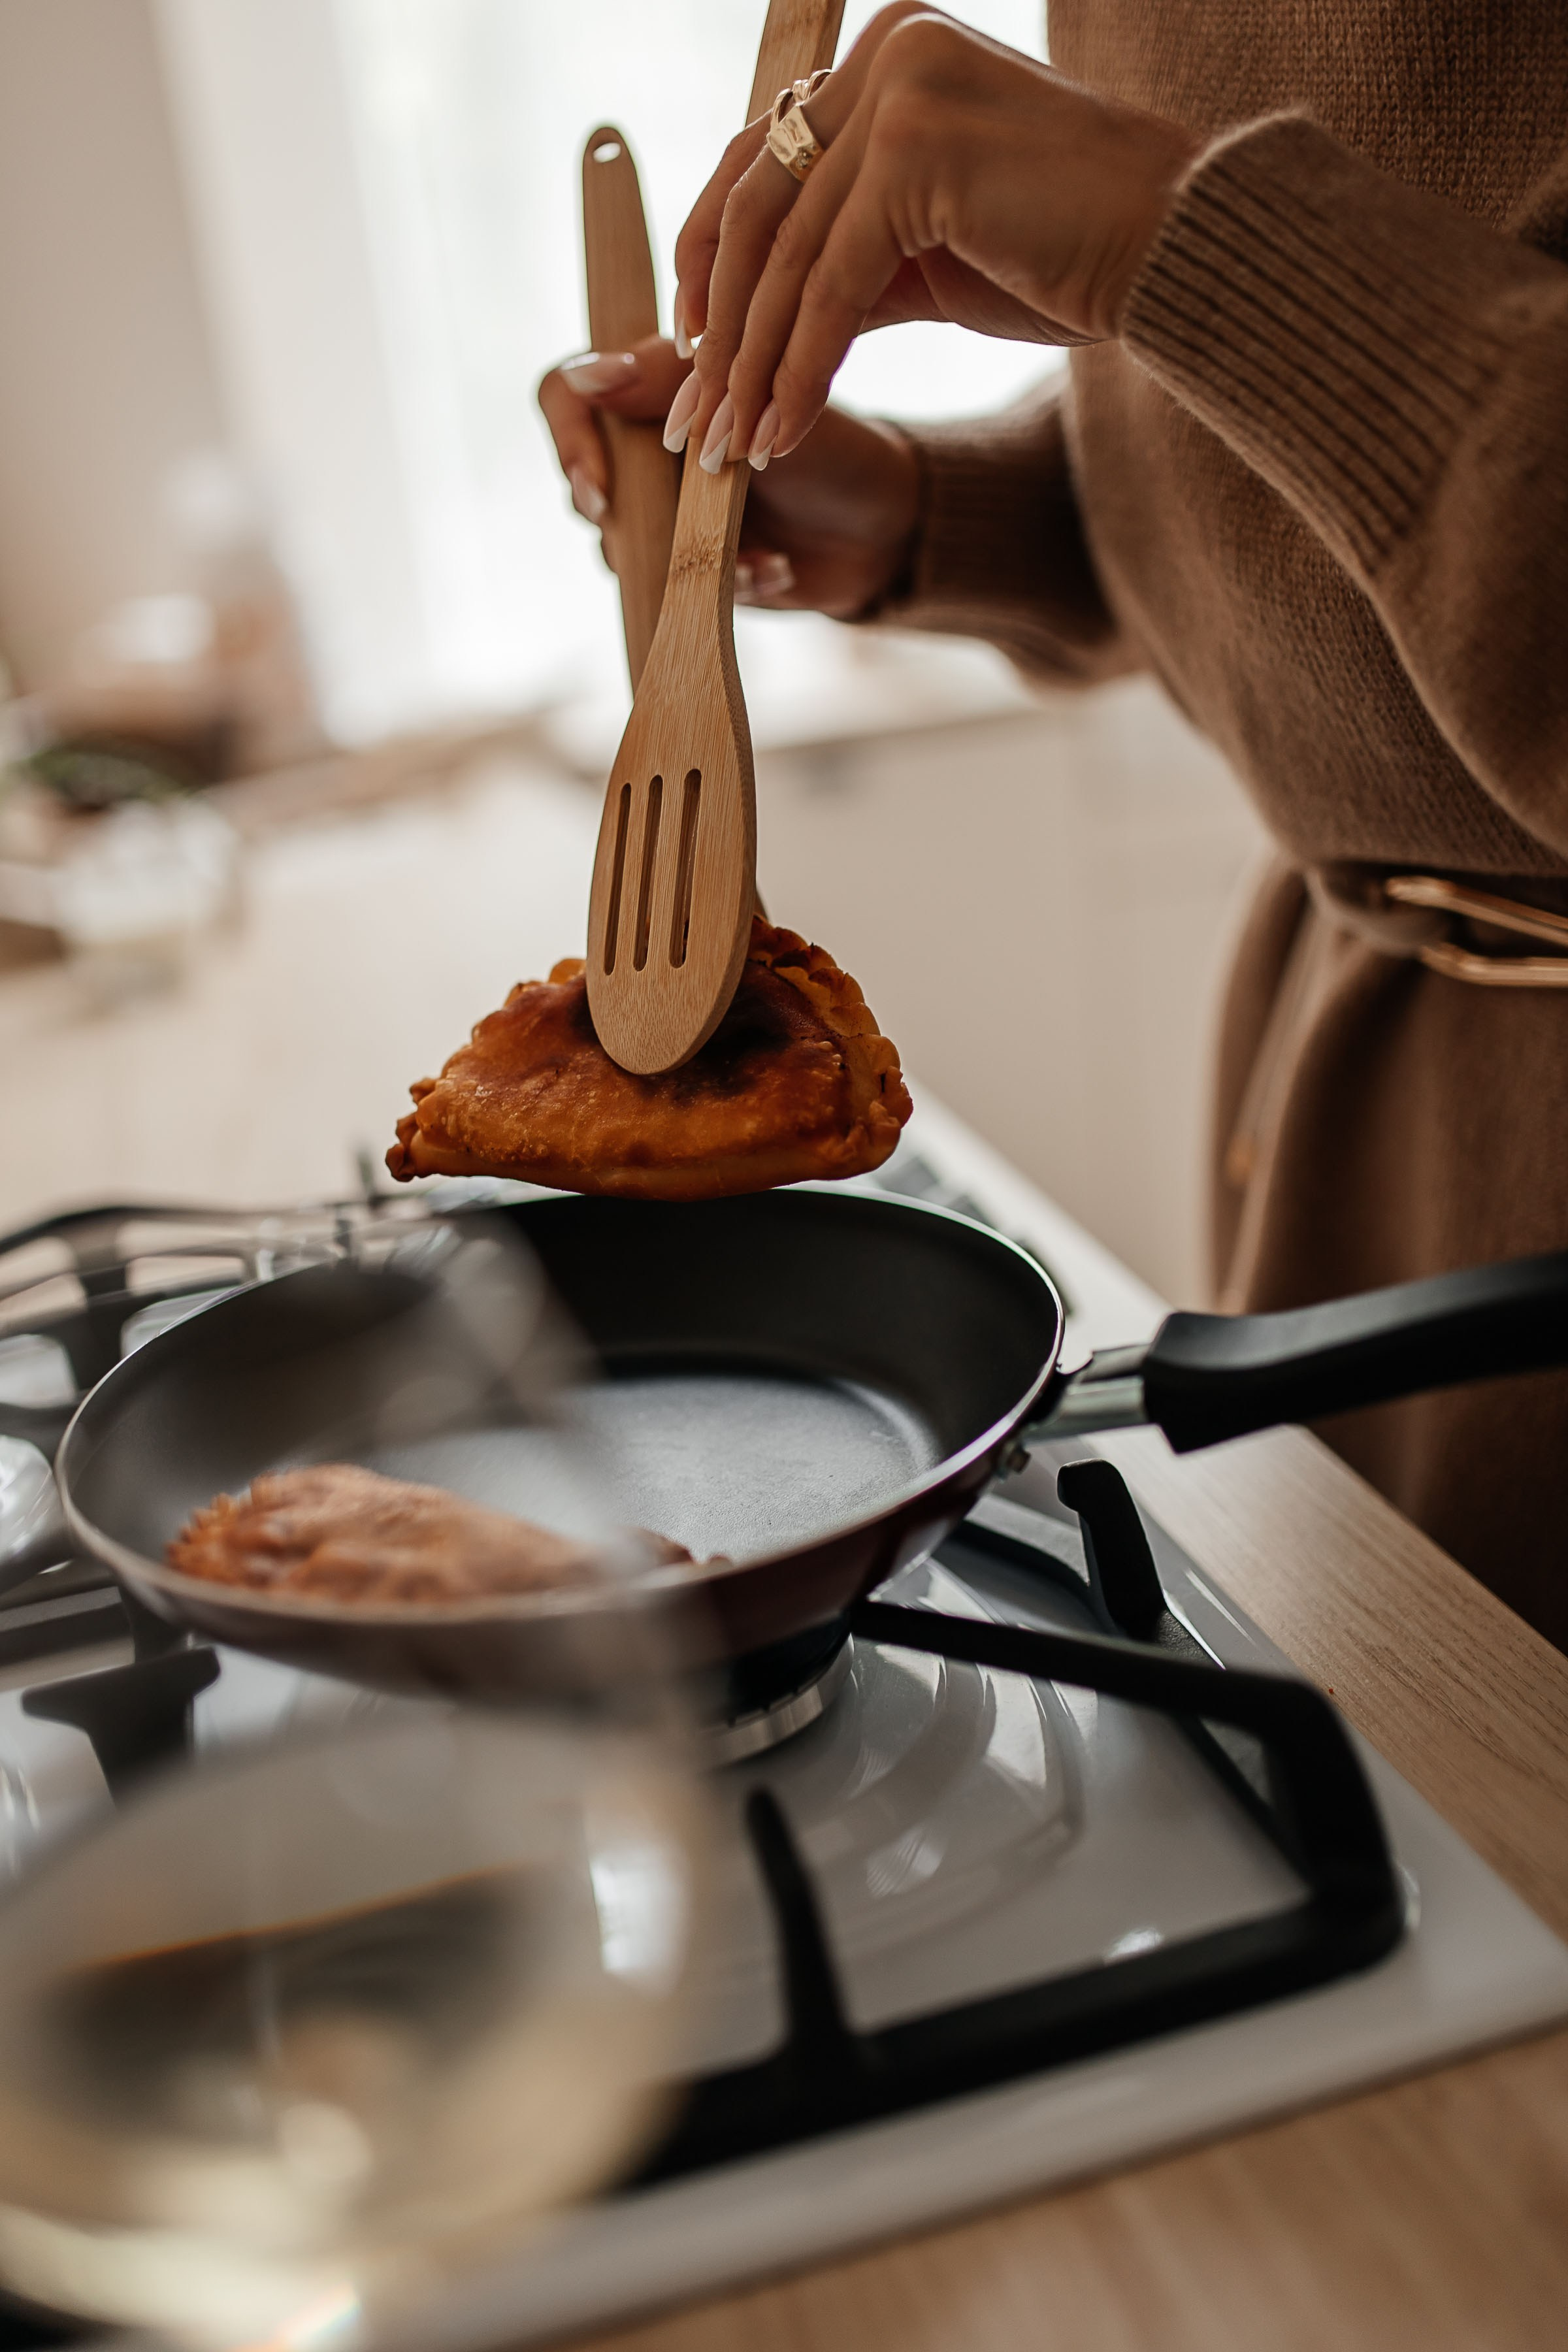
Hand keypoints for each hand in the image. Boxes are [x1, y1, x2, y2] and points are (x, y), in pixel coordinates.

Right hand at [537, 335, 919, 617]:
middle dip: (632, 520)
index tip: (603, 489)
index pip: (567, 397)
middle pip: (585, 483)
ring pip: (621, 548)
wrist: (887, 529)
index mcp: (655, 392)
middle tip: (685, 535)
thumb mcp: (753, 399)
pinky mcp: (687, 570)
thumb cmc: (833, 447)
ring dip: (688, 559)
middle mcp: (648, 451)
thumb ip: (665, 381)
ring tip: (758, 557)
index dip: (571, 442)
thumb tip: (584, 374)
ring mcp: (665, 514)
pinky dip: (726, 586)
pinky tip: (777, 572)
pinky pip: (671, 591)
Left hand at [665, 2, 1197, 467]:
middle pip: (759, 205)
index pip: (764, 160)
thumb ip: (849, 259)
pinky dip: (799, 369)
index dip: (714, 262)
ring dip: (752, 365)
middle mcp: (887, 54)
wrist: (1178, 253)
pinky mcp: (919, 152)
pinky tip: (781, 433)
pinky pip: (831, 285)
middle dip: (720, 328)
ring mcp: (902, 91)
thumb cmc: (1073, 255)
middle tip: (696, 420)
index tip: (696, 350)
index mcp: (889, 57)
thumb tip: (755, 322)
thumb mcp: (932, 253)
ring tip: (731, 446)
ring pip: (788, 254)